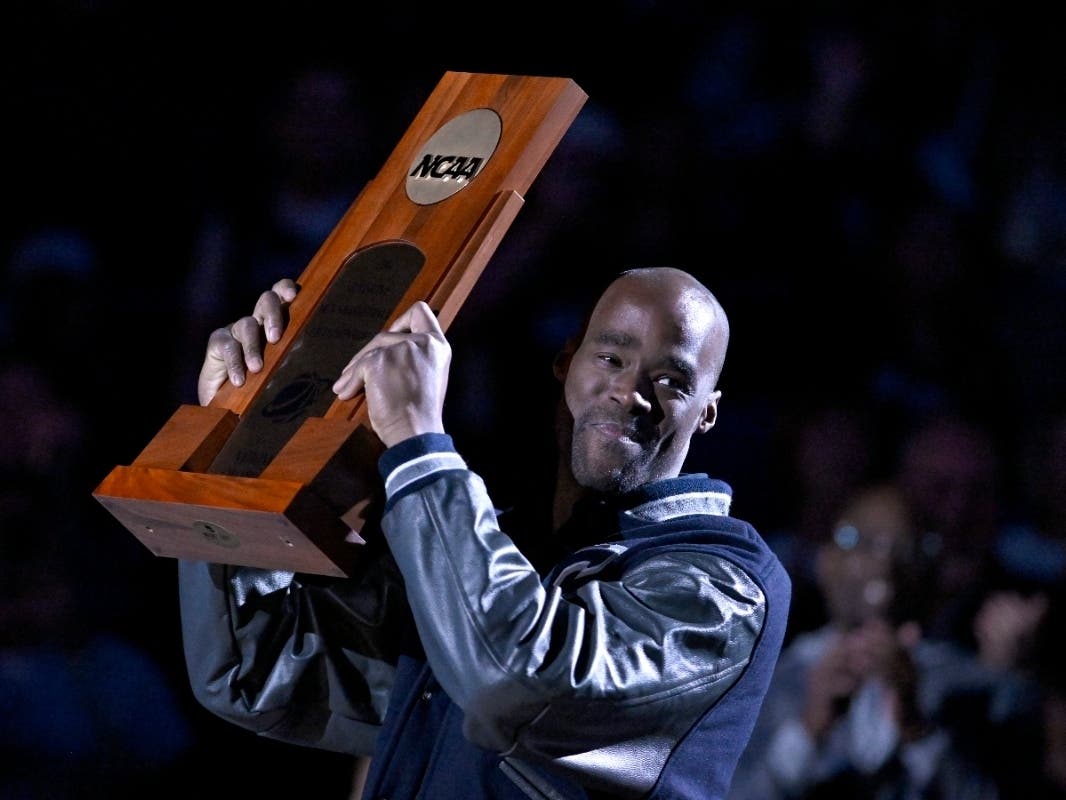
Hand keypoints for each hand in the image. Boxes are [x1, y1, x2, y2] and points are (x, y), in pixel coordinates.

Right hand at [197, 279, 297, 405]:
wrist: (231, 401)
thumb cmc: (266, 386)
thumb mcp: (284, 372)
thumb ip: (296, 361)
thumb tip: (320, 364)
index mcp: (278, 322)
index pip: (282, 295)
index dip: (286, 289)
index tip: (294, 296)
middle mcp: (259, 320)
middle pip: (266, 300)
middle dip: (273, 315)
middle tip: (276, 338)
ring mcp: (237, 330)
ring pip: (247, 325)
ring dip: (253, 346)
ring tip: (257, 368)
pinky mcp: (218, 342)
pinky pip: (227, 345)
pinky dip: (235, 363)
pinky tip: (239, 380)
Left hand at [331, 300, 448, 447]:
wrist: (415, 433)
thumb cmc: (419, 414)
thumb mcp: (426, 375)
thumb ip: (412, 358)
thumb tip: (380, 352)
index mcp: (438, 346)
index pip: (421, 312)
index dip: (402, 321)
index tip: (392, 337)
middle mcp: (422, 342)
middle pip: (386, 334)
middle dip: (368, 354)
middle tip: (356, 370)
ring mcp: (400, 349)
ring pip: (369, 352)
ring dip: (355, 370)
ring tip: (347, 387)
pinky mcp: (379, 360)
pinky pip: (357, 368)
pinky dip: (350, 383)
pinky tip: (348, 394)